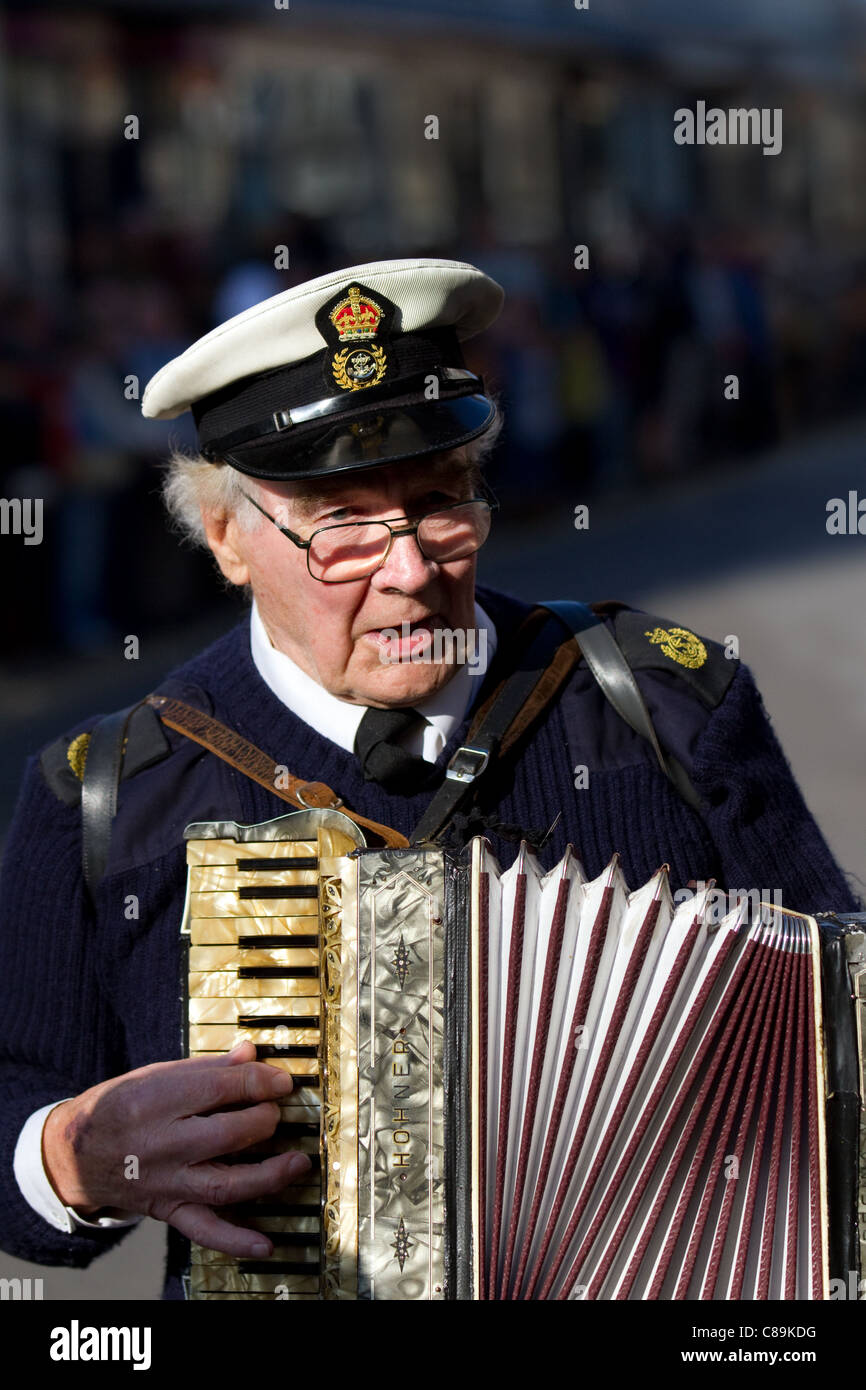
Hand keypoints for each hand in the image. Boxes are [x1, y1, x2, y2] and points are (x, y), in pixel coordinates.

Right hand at [42, 1041, 311, 1257]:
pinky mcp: (168, 1208)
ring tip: (297, 1163)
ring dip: (267, 1175)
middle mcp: (161, 1144)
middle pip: (226, 1134)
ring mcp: (166, 1181)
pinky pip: (204, 1229)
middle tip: (277, 1113)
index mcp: (156, 1100)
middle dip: (262, 1121)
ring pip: (223, 1183)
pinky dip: (236, 1240)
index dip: (259, 1081)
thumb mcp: (154, 1075)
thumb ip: (207, 1068)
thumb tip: (250, 1054)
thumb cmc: (120, 1106)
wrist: (75, 1153)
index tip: (283, 1081)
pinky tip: (265, 1242)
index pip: (220, 1088)